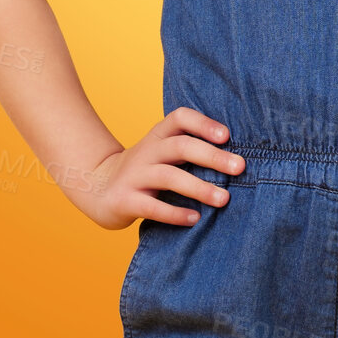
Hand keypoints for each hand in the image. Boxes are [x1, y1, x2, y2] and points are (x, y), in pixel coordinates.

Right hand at [81, 107, 244, 230]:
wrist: (97, 188)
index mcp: (158, 136)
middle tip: (240, 167)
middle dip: (212, 156)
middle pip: (181, 146)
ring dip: (199, 188)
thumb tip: (237, 157)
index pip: (180, 118)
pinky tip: (195, 219)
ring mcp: (134, 176)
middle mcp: (147, 151)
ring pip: (169, 176)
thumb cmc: (145, 169)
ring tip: (224, 199)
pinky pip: (152, 207)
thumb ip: (190, 148)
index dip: (203, 123)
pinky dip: (175, 213)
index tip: (227, 136)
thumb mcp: (162, 151)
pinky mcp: (126, 200)